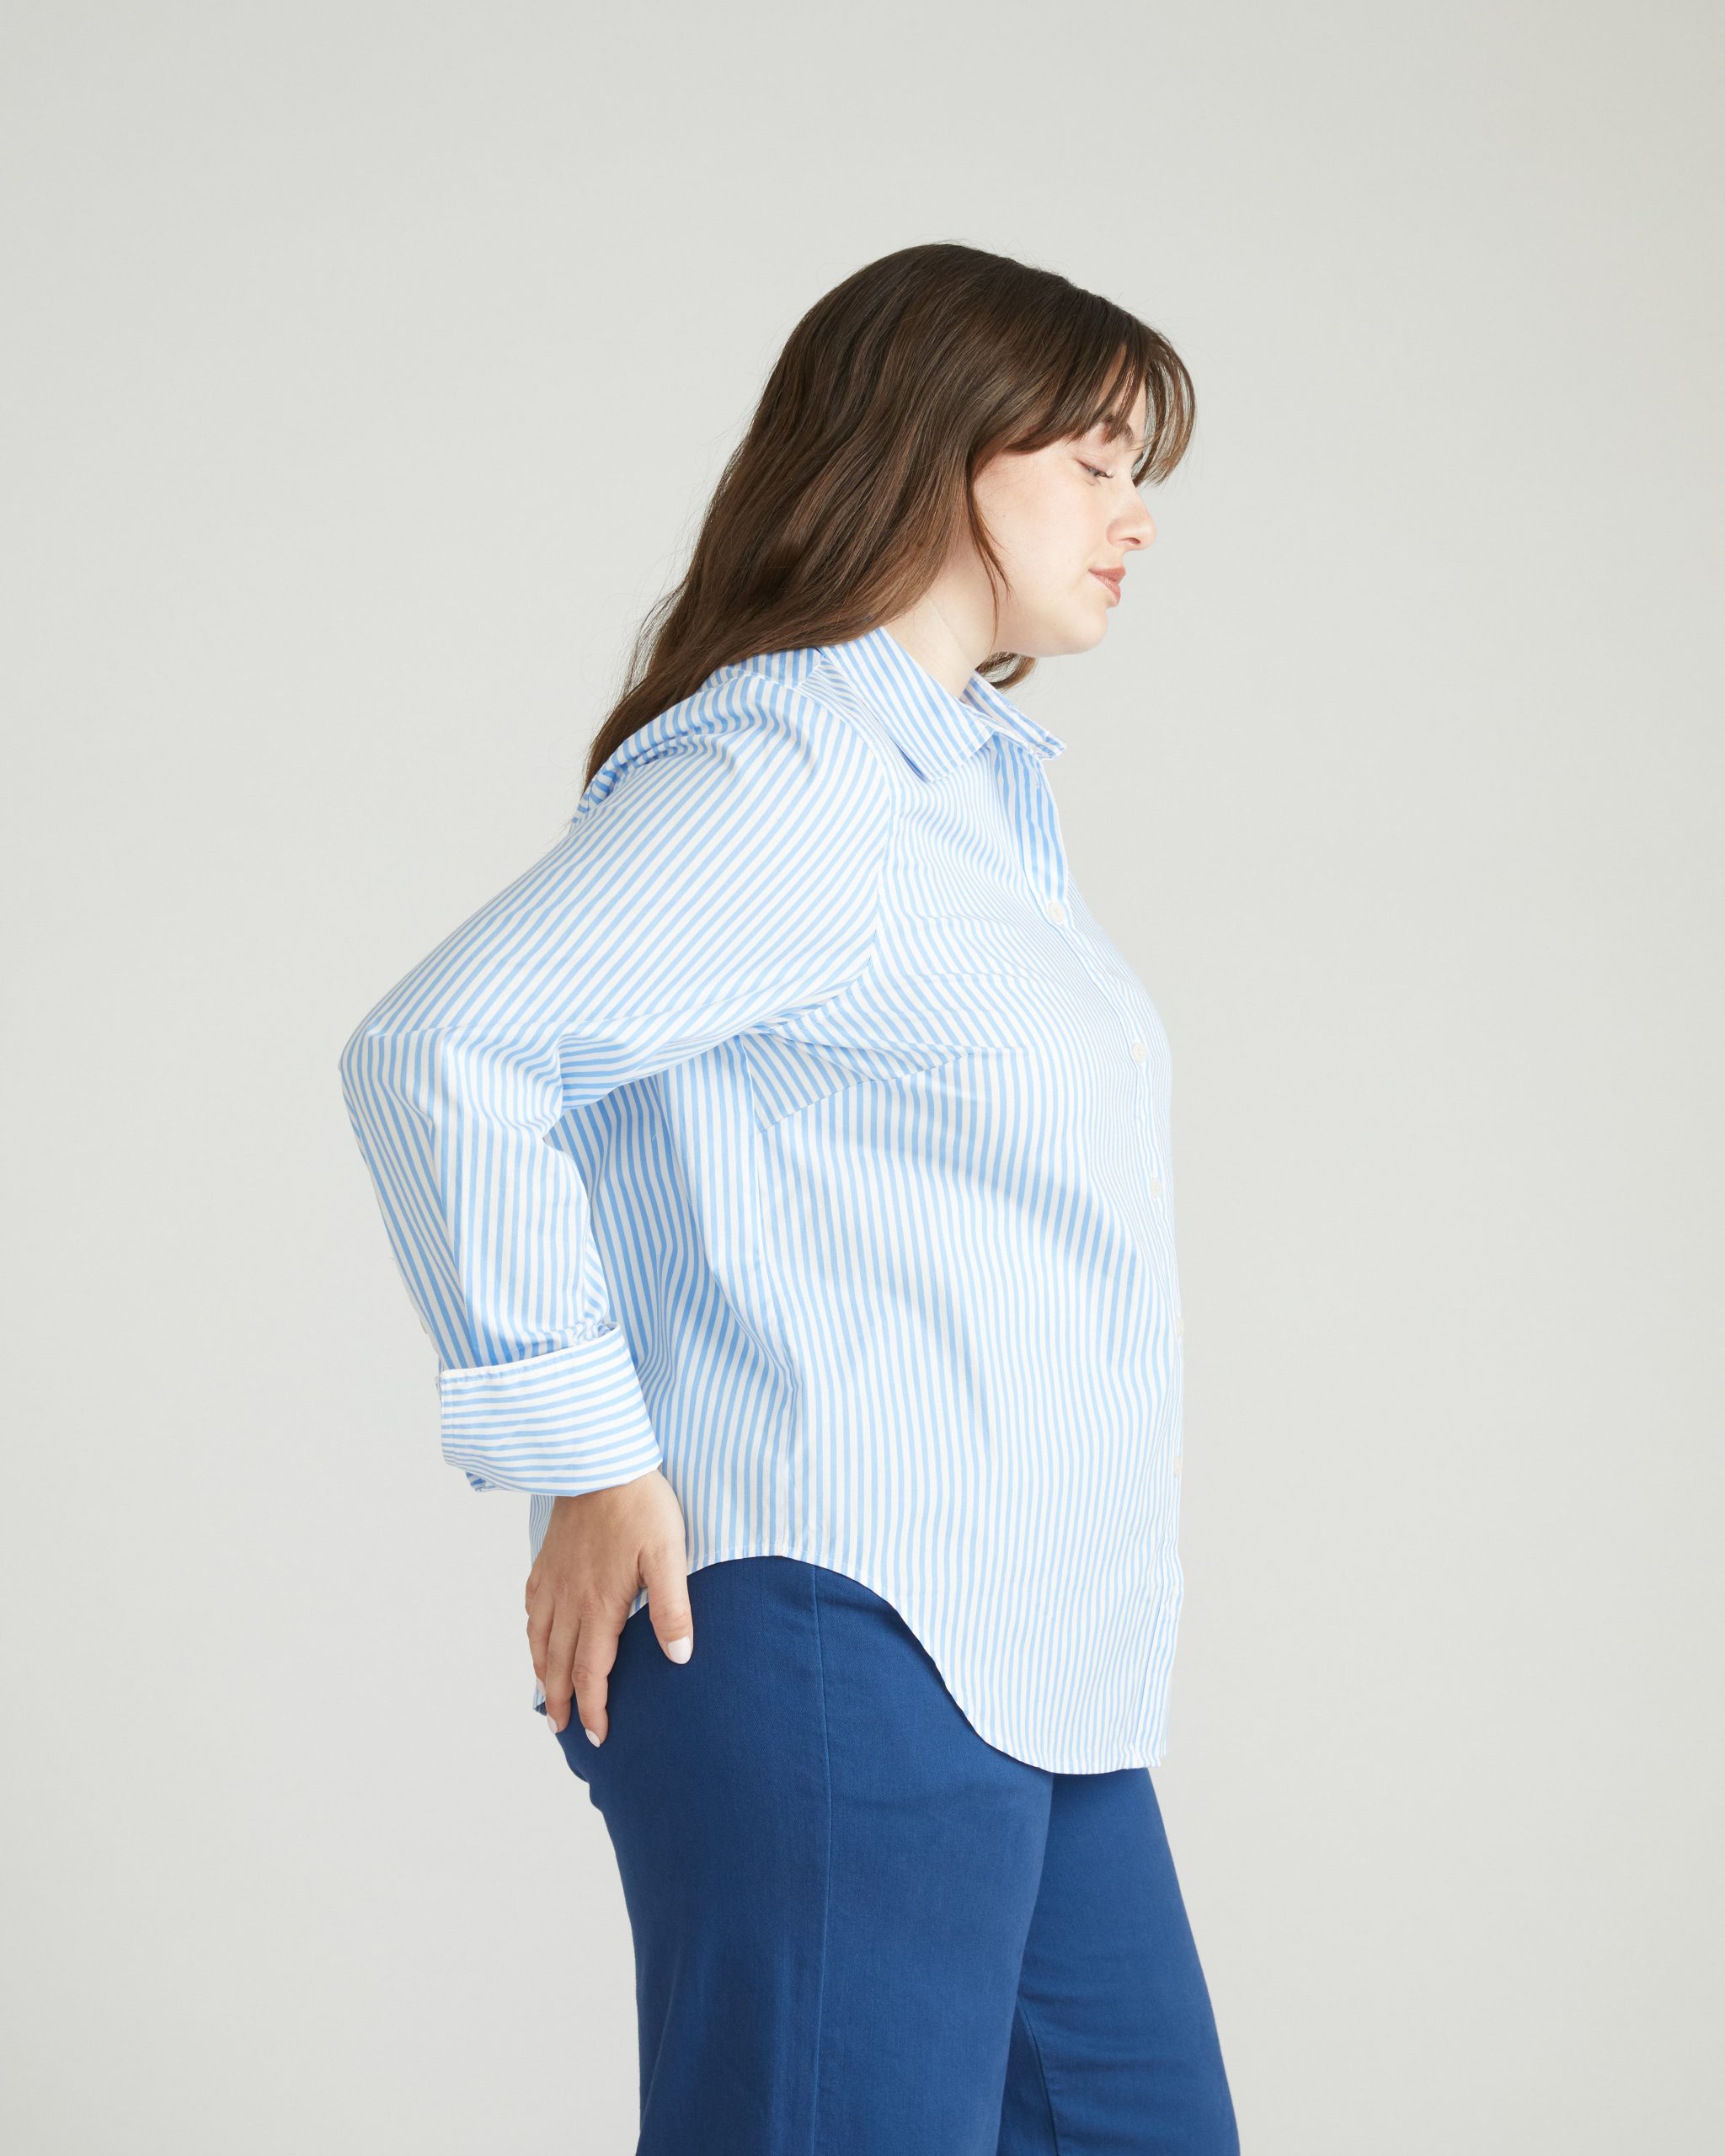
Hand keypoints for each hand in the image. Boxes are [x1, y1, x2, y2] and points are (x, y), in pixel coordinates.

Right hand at [525, 1468, 693, 1741]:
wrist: (598, 1460)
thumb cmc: (640, 1504)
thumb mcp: (669, 1555)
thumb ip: (673, 1608)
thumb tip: (679, 1658)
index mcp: (599, 1606)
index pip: (592, 1672)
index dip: (594, 1709)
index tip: (597, 1737)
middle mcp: (568, 1600)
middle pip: (559, 1665)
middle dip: (562, 1703)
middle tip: (563, 1732)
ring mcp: (553, 1580)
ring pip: (540, 1640)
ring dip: (543, 1674)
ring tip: (547, 1698)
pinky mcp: (546, 1559)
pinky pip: (532, 1608)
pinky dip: (533, 1635)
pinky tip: (538, 1638)